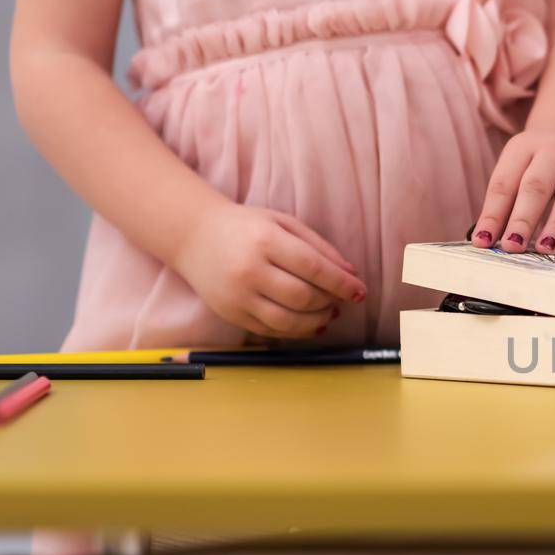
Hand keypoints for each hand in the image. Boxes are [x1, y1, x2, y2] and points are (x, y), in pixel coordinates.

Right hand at [172, 202, 366, 339]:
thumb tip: (351, 274)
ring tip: (329, 313)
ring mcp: (237, 296)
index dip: (342, 284)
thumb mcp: (283, 223)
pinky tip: (310, 324)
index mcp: (266, 241)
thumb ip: (319, 247)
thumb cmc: (246, 227)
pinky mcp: (231, 314)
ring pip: (287, 321)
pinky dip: (296, 332)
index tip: (360, 292)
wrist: (194, 236)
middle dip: (330, 302)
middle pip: (303, 298)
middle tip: (340, 300)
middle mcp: (249, 270)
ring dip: (317, 321)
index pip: (314, 268)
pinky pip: (270, 331)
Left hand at [469, 129, 554, 252]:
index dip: (493, 214)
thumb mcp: (517, 167)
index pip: (504, 183)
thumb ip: (505, 201)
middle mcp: (553, 152)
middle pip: (536, 186)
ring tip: (545, 249)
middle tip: (512, 246)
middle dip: (523, 219)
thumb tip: (489, 239)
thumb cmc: (537, 163)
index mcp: (523, 147)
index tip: (483, 241)